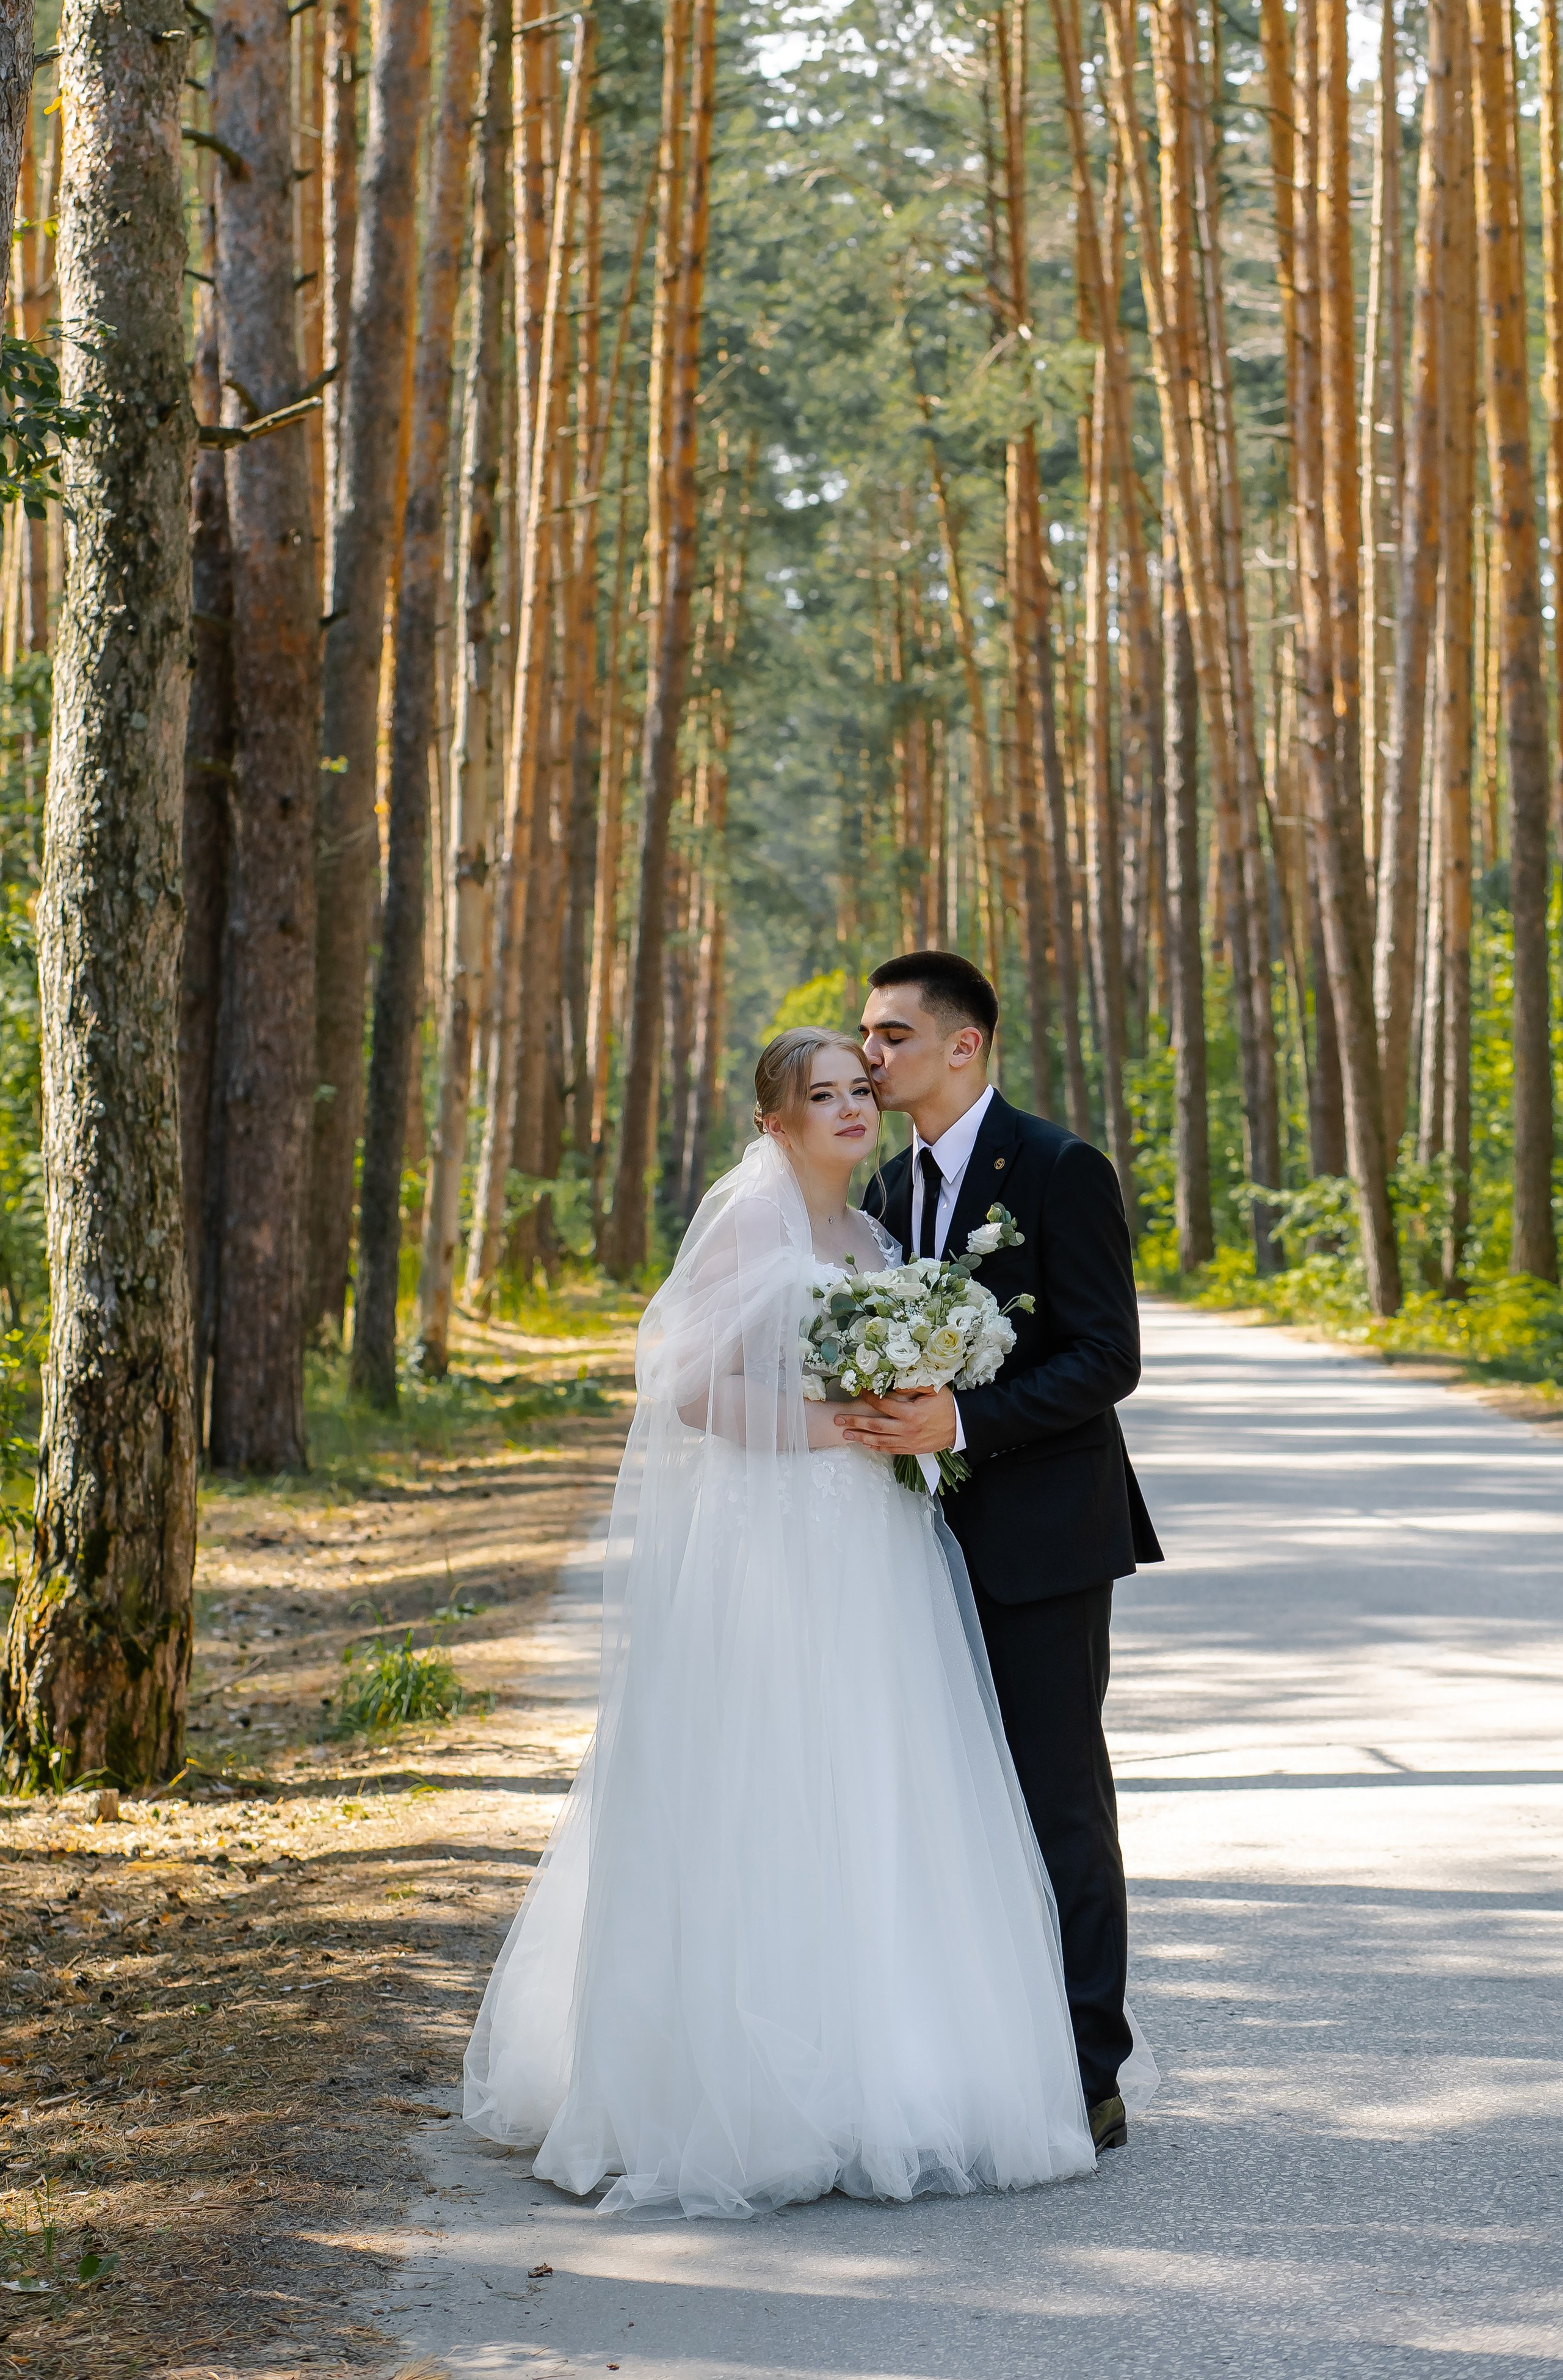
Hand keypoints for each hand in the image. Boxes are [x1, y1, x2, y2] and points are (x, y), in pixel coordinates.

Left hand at [836, 1385, 957, 1455]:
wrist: (961, 1427)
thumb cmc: (947, 1405)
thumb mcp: (934, 1389)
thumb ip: (913, 1385)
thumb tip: (893, 1384)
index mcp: (911, 1413)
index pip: (883, 1405)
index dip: (869, 1398)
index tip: (859, 1392)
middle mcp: (906, 1429)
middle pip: (875, 1425)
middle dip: (854, 1422)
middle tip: (838, 1420)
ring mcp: (908, 1441)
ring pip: (879, 1440)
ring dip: (861, 1437)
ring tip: (845, 1433)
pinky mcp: (911, 1449)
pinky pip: (890, 1449)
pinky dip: (876, 1447)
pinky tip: (865, 1444)